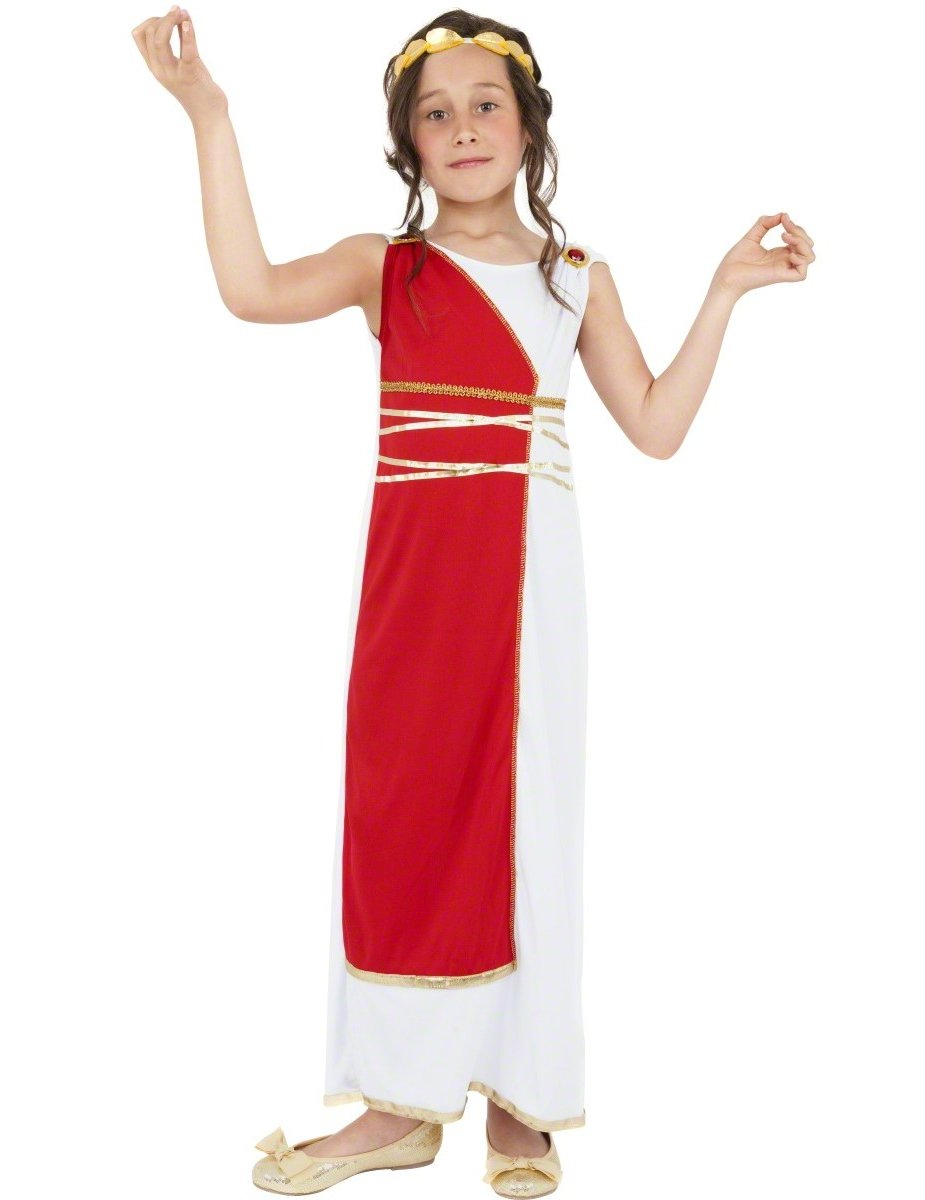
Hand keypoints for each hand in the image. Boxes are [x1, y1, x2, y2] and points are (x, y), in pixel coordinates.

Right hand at [132, 8, 226, 124]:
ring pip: (160, 41)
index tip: (166, 16)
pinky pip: (185, 51)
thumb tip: (182, 17)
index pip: (139, 36)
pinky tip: (188, 23)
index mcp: (155, 66)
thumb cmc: (198, 88)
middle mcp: (160, 70)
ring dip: (170, 21)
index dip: (150, 20)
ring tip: (182, 13)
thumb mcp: (184, 63)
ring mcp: (173, 74)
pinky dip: (187, 35)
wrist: (209, 116)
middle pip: (150, 35)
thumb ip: (181, 41)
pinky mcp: (190, 75)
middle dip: (162, 17)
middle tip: (177, 12)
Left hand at [713, 213, 815, 298]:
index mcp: (780, 253)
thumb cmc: (736, 260)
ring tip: (784, 237)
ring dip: (802, 243)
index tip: (783, 218)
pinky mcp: (780, 277)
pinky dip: (800, 260)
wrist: (726, 275)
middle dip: (801, 233)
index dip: (796, 226)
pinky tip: (788, 254)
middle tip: (784, 230)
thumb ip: (765, 223)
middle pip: (808, 246)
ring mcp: (783, 269)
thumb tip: (782, 214)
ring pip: (810, 257)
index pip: (800, 239)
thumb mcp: (752, 235)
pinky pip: (802, 274)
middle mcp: (784, 261)